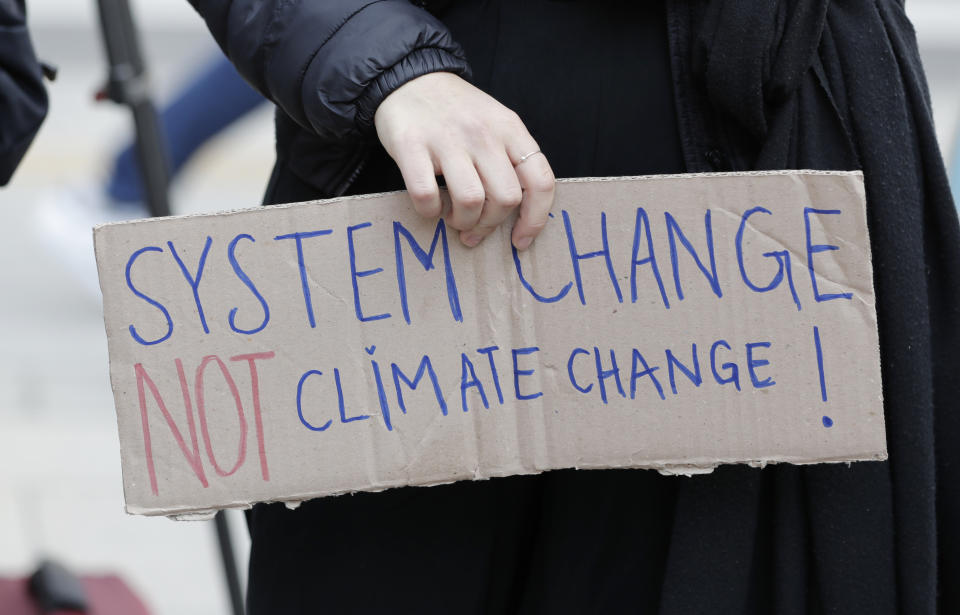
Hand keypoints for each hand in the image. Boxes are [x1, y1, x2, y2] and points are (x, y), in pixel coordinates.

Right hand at [374, 72, 554, 249]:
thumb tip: (517, 216)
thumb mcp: (495, 124)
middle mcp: (483, 133)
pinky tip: (430, 205)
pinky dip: (429, 211)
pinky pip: (427, 196)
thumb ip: (510, 161)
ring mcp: (447, 138)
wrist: (408, 77)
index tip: (519, 241)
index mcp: (510, 129)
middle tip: (473, 227)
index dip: (535, 220)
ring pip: (470, 202)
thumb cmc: (456, 111)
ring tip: (453, 217)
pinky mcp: (411, 145)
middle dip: (489, 225)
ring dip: (462, 222)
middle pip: (505, 199)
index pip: (540, 182)